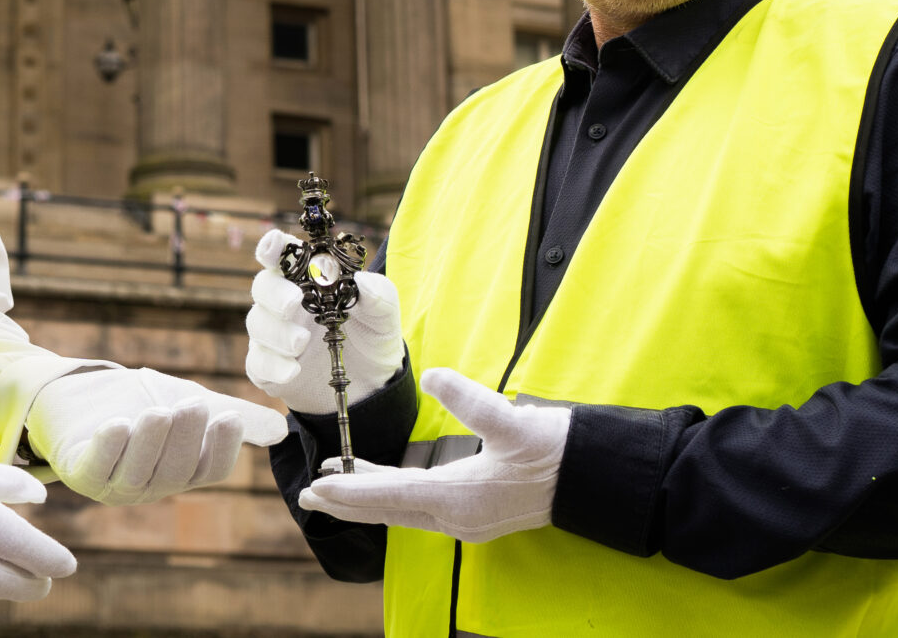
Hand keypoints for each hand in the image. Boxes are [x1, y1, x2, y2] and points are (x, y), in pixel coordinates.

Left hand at [25, 366, 287, 504]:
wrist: (79, 391)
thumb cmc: (137, 400)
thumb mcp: (188, 402)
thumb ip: (232, 416)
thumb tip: (281, 429)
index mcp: (180, 472)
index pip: (209, 470)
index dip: (220, 448)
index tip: (228, 417)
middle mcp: (150, 484)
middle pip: (175, 471)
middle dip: (184, 438)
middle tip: (192, 404)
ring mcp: (113, 483)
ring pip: (137, 472)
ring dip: (149, 443)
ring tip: (158, 411)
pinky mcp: (79, 470)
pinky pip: (95, 468)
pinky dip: (107, 447)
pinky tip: (117, 424)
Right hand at [245, 228, 402, 413]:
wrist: (372, 386)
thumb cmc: (372, 338)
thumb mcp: (384, 316)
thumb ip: (379, 295)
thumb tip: (362, 279)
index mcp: (309, 280)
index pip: (284, 256)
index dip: (273, 246)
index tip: (273, 246)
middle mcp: (286, 303)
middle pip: (263, 286)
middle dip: (274, 292)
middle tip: (292, 303)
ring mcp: (275, 335)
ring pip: (257, 323)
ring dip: (276, 332)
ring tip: (301, 343)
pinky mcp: (269, 368)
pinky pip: (258, 363)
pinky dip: (272, 365)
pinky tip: (293, 371)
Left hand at [296, 367, 566, 543]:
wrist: (591, 476)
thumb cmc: (555, 449)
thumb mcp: (513, 421)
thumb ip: (471, 399)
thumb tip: (434, 377)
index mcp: (459, 499)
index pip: (391, 494)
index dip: (351, 489)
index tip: (316, 487)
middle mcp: (457, 518)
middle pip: (388, 510)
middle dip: (346, 502)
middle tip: (307, 497)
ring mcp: (467, 520)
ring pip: (402, 511)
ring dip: (367, 498)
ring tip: (333, 484)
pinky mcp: (476, 514)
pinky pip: (420, 508)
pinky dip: (393, 495)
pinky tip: (383, 480)